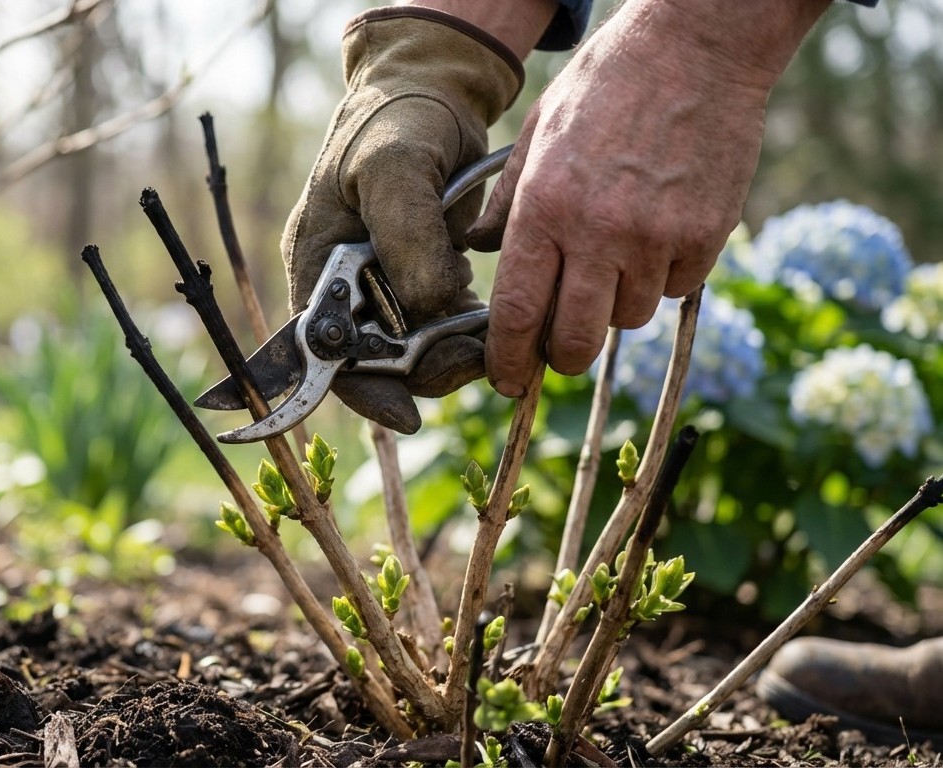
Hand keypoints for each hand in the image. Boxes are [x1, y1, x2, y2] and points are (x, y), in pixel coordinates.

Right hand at [282, 7, 525, 432]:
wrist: (431, 93)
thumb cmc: (397, 121)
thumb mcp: (395, 168)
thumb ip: (408, 236)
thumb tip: (431, 307)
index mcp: (316, 265)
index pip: (324, 354)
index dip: (361, 390)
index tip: (405, 414)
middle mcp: (343, 288)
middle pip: (375, 362)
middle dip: (425, 368)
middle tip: (476, 354)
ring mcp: (383, 288)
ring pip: (414, 352)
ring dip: (453, 351)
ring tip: (488, 329)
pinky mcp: (420, 283)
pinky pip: (440, 329)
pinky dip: (466, 331)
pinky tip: (489, 312)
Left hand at [469, 0, 830, 396]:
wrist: (697, 46)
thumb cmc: (606, 85)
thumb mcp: (538, 133)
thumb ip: (508, 201)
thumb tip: (479, 251)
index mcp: (544, 208)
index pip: (517, 312)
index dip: (508, 360)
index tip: (507, 380)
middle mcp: (598, 232)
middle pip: (574, 340)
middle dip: (561, 355)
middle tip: (559, 345)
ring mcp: (657, 238)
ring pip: (627, 319)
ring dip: (614, 306)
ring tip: (613, 258)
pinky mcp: (707, 236)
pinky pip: (675, 290)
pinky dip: (662, 279)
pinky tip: (657, 235)